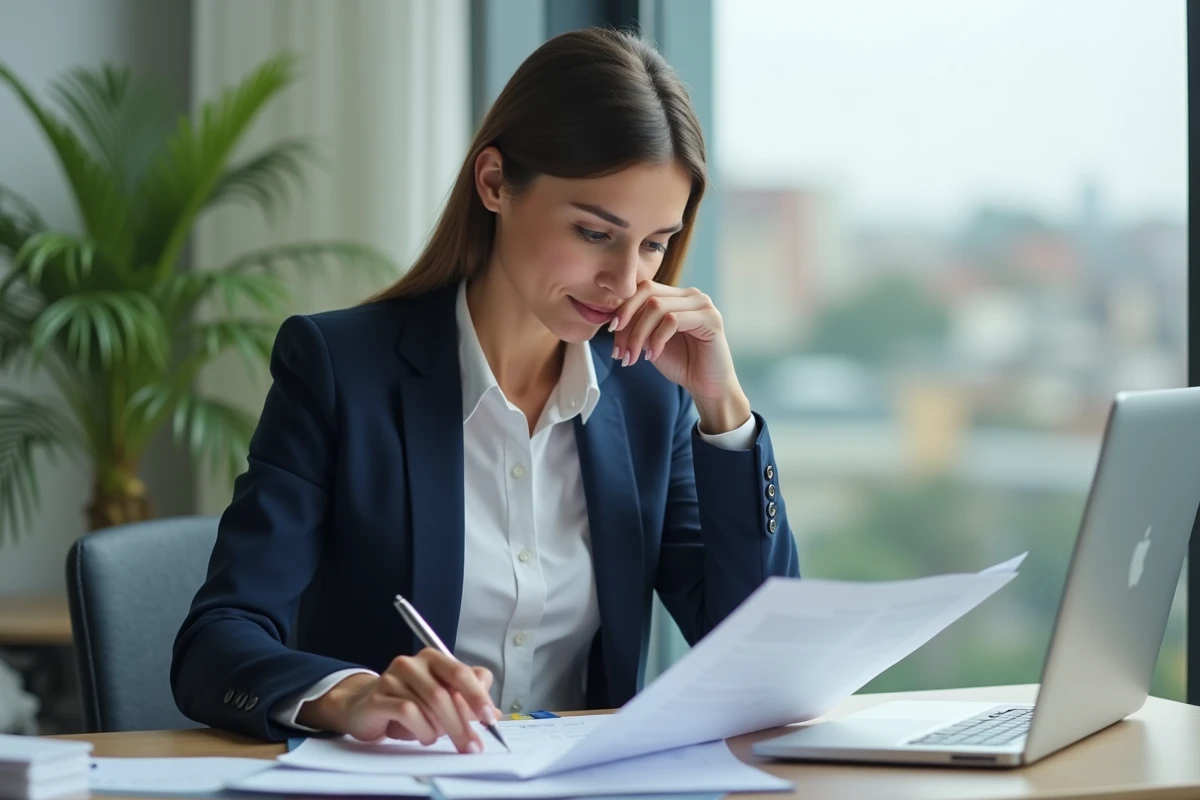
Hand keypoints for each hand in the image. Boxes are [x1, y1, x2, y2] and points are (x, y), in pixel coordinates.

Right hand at [297, 649, 500, 751]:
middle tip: (472, 746)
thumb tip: (497, 714)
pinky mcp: (379, 696)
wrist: (364, 707)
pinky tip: (423, 737)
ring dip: (440, 729)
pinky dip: (421, 729)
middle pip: (446, 692)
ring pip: (429, 704)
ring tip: (437, 739)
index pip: (463, 673)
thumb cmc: (409, 702)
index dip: (479, 697)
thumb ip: (468, 702)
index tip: (490, 720)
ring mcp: (393, 677)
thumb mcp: (442, 699)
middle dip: (462, 723)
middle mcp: (414, 662)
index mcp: (434, 658)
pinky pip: (408, 713)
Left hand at [611, 281, 751, 432]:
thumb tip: (612, 317)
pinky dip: (656, 339)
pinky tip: (653, 356)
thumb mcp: (649, 341)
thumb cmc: (680, 363)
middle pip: (647, 293)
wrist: (707, 386)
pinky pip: (672, 320)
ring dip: (638, 335)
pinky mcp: (710, 319)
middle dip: (627, 321)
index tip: (610, 332)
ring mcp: (702, 304)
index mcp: (676, 296)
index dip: (623, 309)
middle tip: (619, 349)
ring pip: (657, 307)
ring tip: (633, 357)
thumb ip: (636, 324)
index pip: (643, 289)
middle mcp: (690, 295)